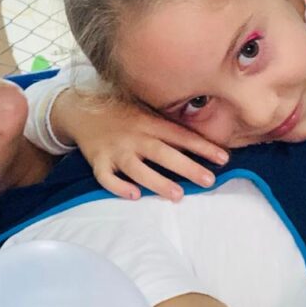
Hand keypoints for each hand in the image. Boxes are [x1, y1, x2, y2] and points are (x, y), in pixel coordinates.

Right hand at [50, 88, 228, 200]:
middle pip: (163, 153)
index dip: (202, 147)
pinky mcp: (98, 161)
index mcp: (148, 122)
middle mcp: (134, 136)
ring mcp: (115, 150)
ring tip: (177, 195)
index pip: (179, 135)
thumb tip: (202, 140)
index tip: (224, 158)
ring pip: (137, 168)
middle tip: (208, 180)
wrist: (81, 111)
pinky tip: (133, 195)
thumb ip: (167, 125)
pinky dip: (118, 187)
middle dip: (187, 167)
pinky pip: (107, 177)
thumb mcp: (144, 112)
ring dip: (157, 181)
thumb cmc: (121, 114)